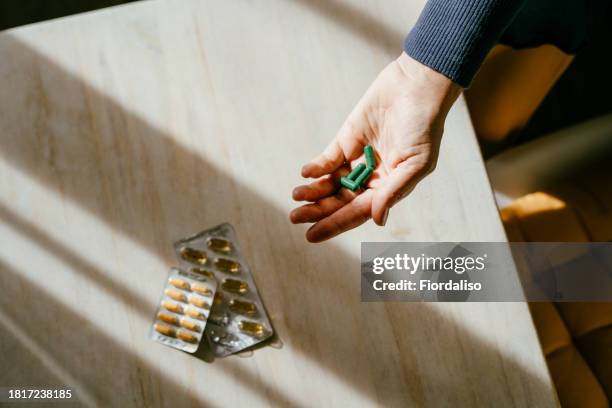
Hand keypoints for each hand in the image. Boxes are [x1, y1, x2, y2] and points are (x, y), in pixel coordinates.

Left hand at [290, 52, 461, 241]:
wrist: (415, 86)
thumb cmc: (424, 126)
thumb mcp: (416, 163)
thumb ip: (394, 191)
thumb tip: (377, 219)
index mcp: (388, 188)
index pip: (357, 212)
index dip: (334, 224)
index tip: (311, 235)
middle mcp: (371, 178)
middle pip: (339, 200)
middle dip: (317, 210)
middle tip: (295, 217)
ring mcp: (357, 159)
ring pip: (330, 182)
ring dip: (313, 191)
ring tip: (297, 196)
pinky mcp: (346, 139)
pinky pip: (327, 159)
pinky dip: (316, 167)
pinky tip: (306, 173)